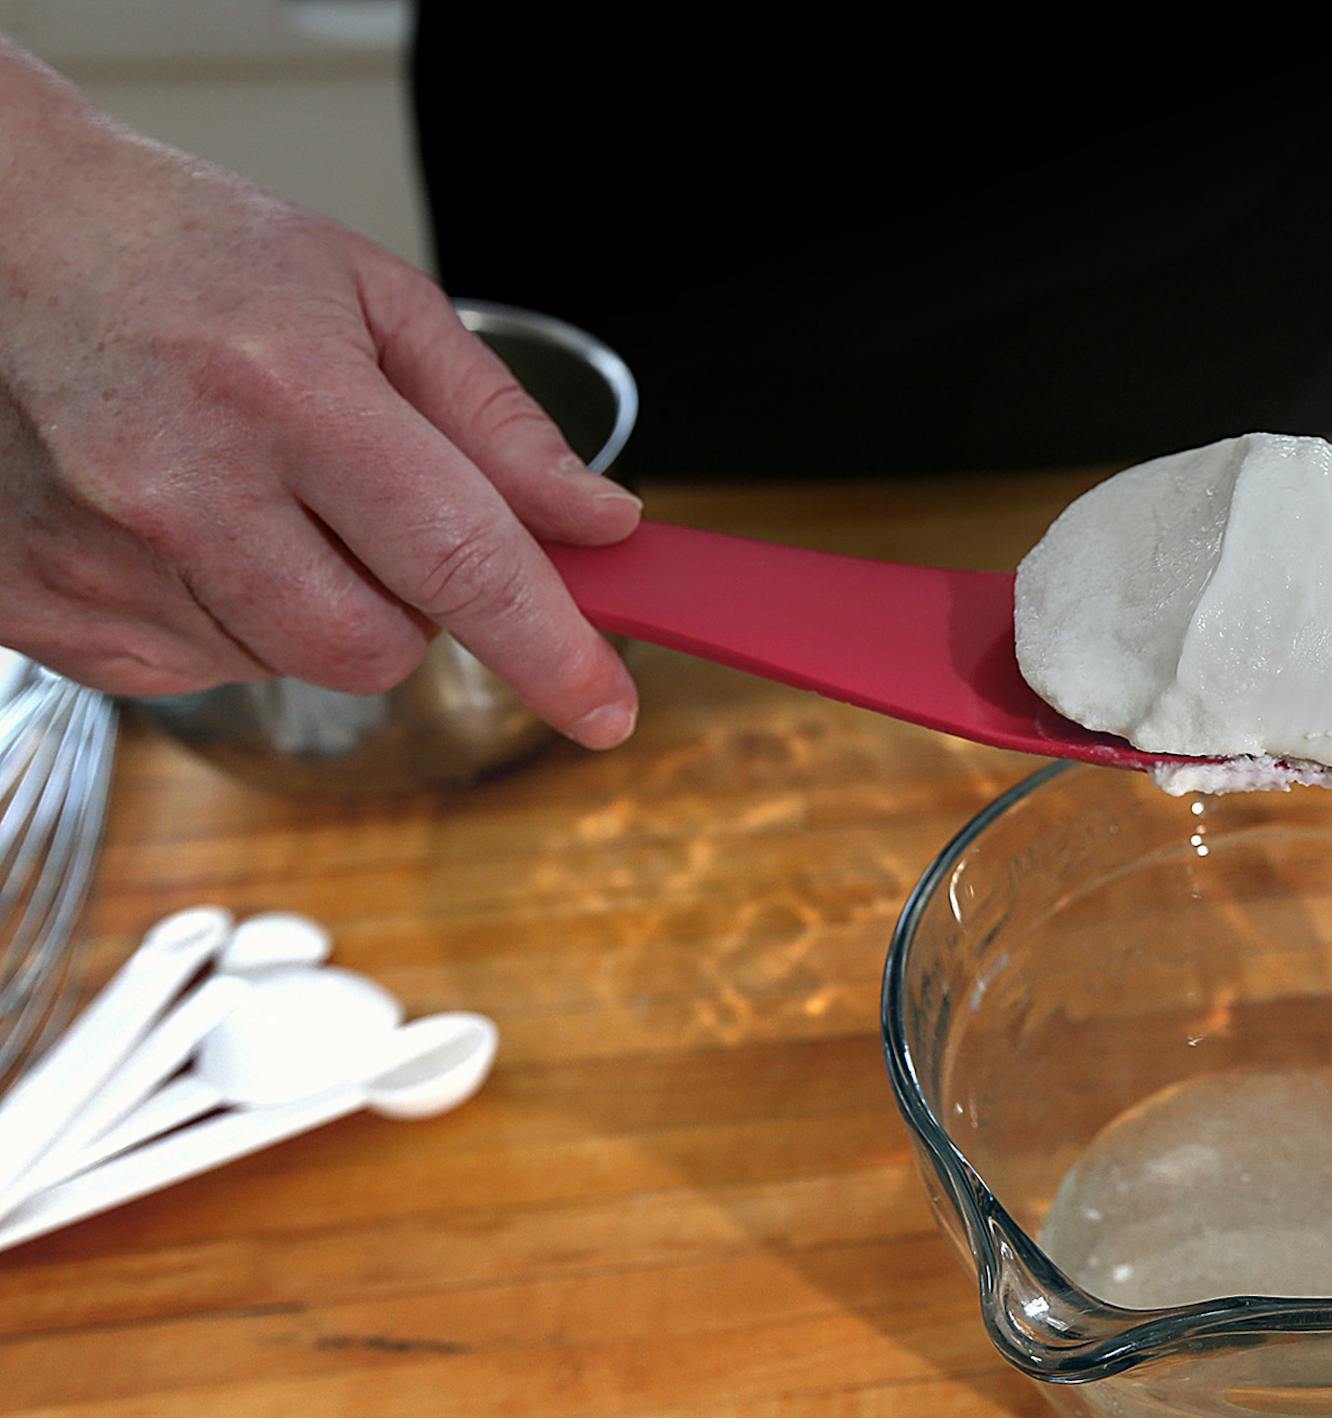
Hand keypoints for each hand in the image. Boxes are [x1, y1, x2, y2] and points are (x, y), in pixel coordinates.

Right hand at [0, 50, 640, 746]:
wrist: (0, 231)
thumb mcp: (375, 300)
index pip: (459, 562)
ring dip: (306, 605)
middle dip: (407, 606)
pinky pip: (190, 673)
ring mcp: (99, 560)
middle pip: (374, 651)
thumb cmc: (192, 255)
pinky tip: (185, 525)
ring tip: (249, 488)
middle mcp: (184, 490)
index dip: (548, 651)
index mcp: (288, 396)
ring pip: (285, 665)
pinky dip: (220, 619)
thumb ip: (497, 427)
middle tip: (365, 510)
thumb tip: (597, 525)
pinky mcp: (36, 608)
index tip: (605, 710)